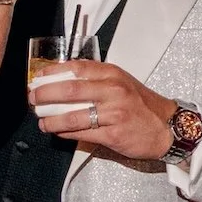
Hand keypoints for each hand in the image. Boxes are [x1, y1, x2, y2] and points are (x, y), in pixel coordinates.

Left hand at [32, 60, 177, 162]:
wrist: (167, 127)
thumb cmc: (141, 105)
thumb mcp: (121, 82)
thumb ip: (96, 79)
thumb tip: (62, 81)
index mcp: (112, 74)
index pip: (76, 68)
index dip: (52, 73)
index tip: (37, 77)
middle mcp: (113, 91)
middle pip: (69, 91)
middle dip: (45, 95)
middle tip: (33, 99)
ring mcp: (113, 113)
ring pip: (72, 116)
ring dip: (51, 119)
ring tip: (42, 121)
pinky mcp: (113, 134)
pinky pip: (81, 133)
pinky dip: (64, 132)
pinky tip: (57, 131)